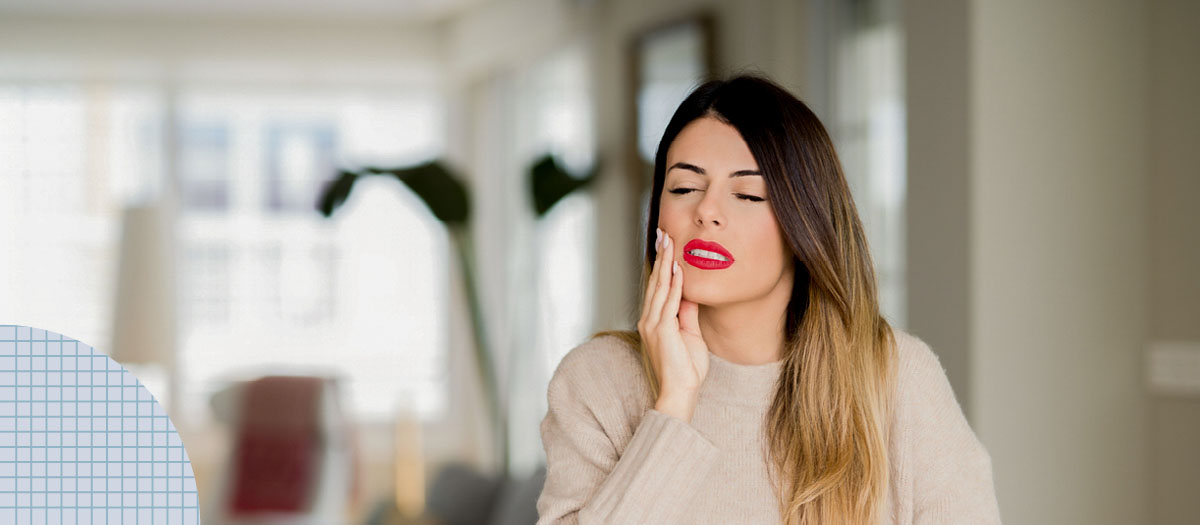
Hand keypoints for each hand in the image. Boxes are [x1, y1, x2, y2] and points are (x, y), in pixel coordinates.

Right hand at [637, 227, 708, 422]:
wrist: (680, 392)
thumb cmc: (686, 369)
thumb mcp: (690, 335)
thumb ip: (687, 314)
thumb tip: (691, 294)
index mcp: (654, 321)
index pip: (658, 287)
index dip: (662, 265)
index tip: (666, 245)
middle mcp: (649, 319)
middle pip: (656, 282)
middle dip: (661, 257)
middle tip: (663, 234)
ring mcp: (653, 324)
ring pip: (660, 287)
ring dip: (666, 263)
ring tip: (669, 242)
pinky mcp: (661, 330)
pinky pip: (669, 302)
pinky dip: (674, 284)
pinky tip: (678, 269)